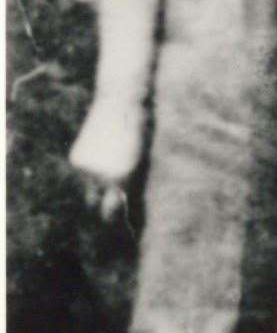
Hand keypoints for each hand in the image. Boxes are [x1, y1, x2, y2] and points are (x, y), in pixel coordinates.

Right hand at [69, 96, 145, 221]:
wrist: (122, 101)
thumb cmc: (141, 129)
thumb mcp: (143, 158)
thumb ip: (133, 182)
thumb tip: (126, 204)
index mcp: (126, 178)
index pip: (119, 212)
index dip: (120, 223)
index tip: (125, 231)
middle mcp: (104, 177)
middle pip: (98, 207)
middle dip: (102, 211)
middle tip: (110, 211)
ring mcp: (88, 169)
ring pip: (88, 190)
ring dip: (96, 187)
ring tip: (111, 168)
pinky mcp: (77, 160)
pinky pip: (84, 174)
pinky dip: (90, 170)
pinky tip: (101, 151)